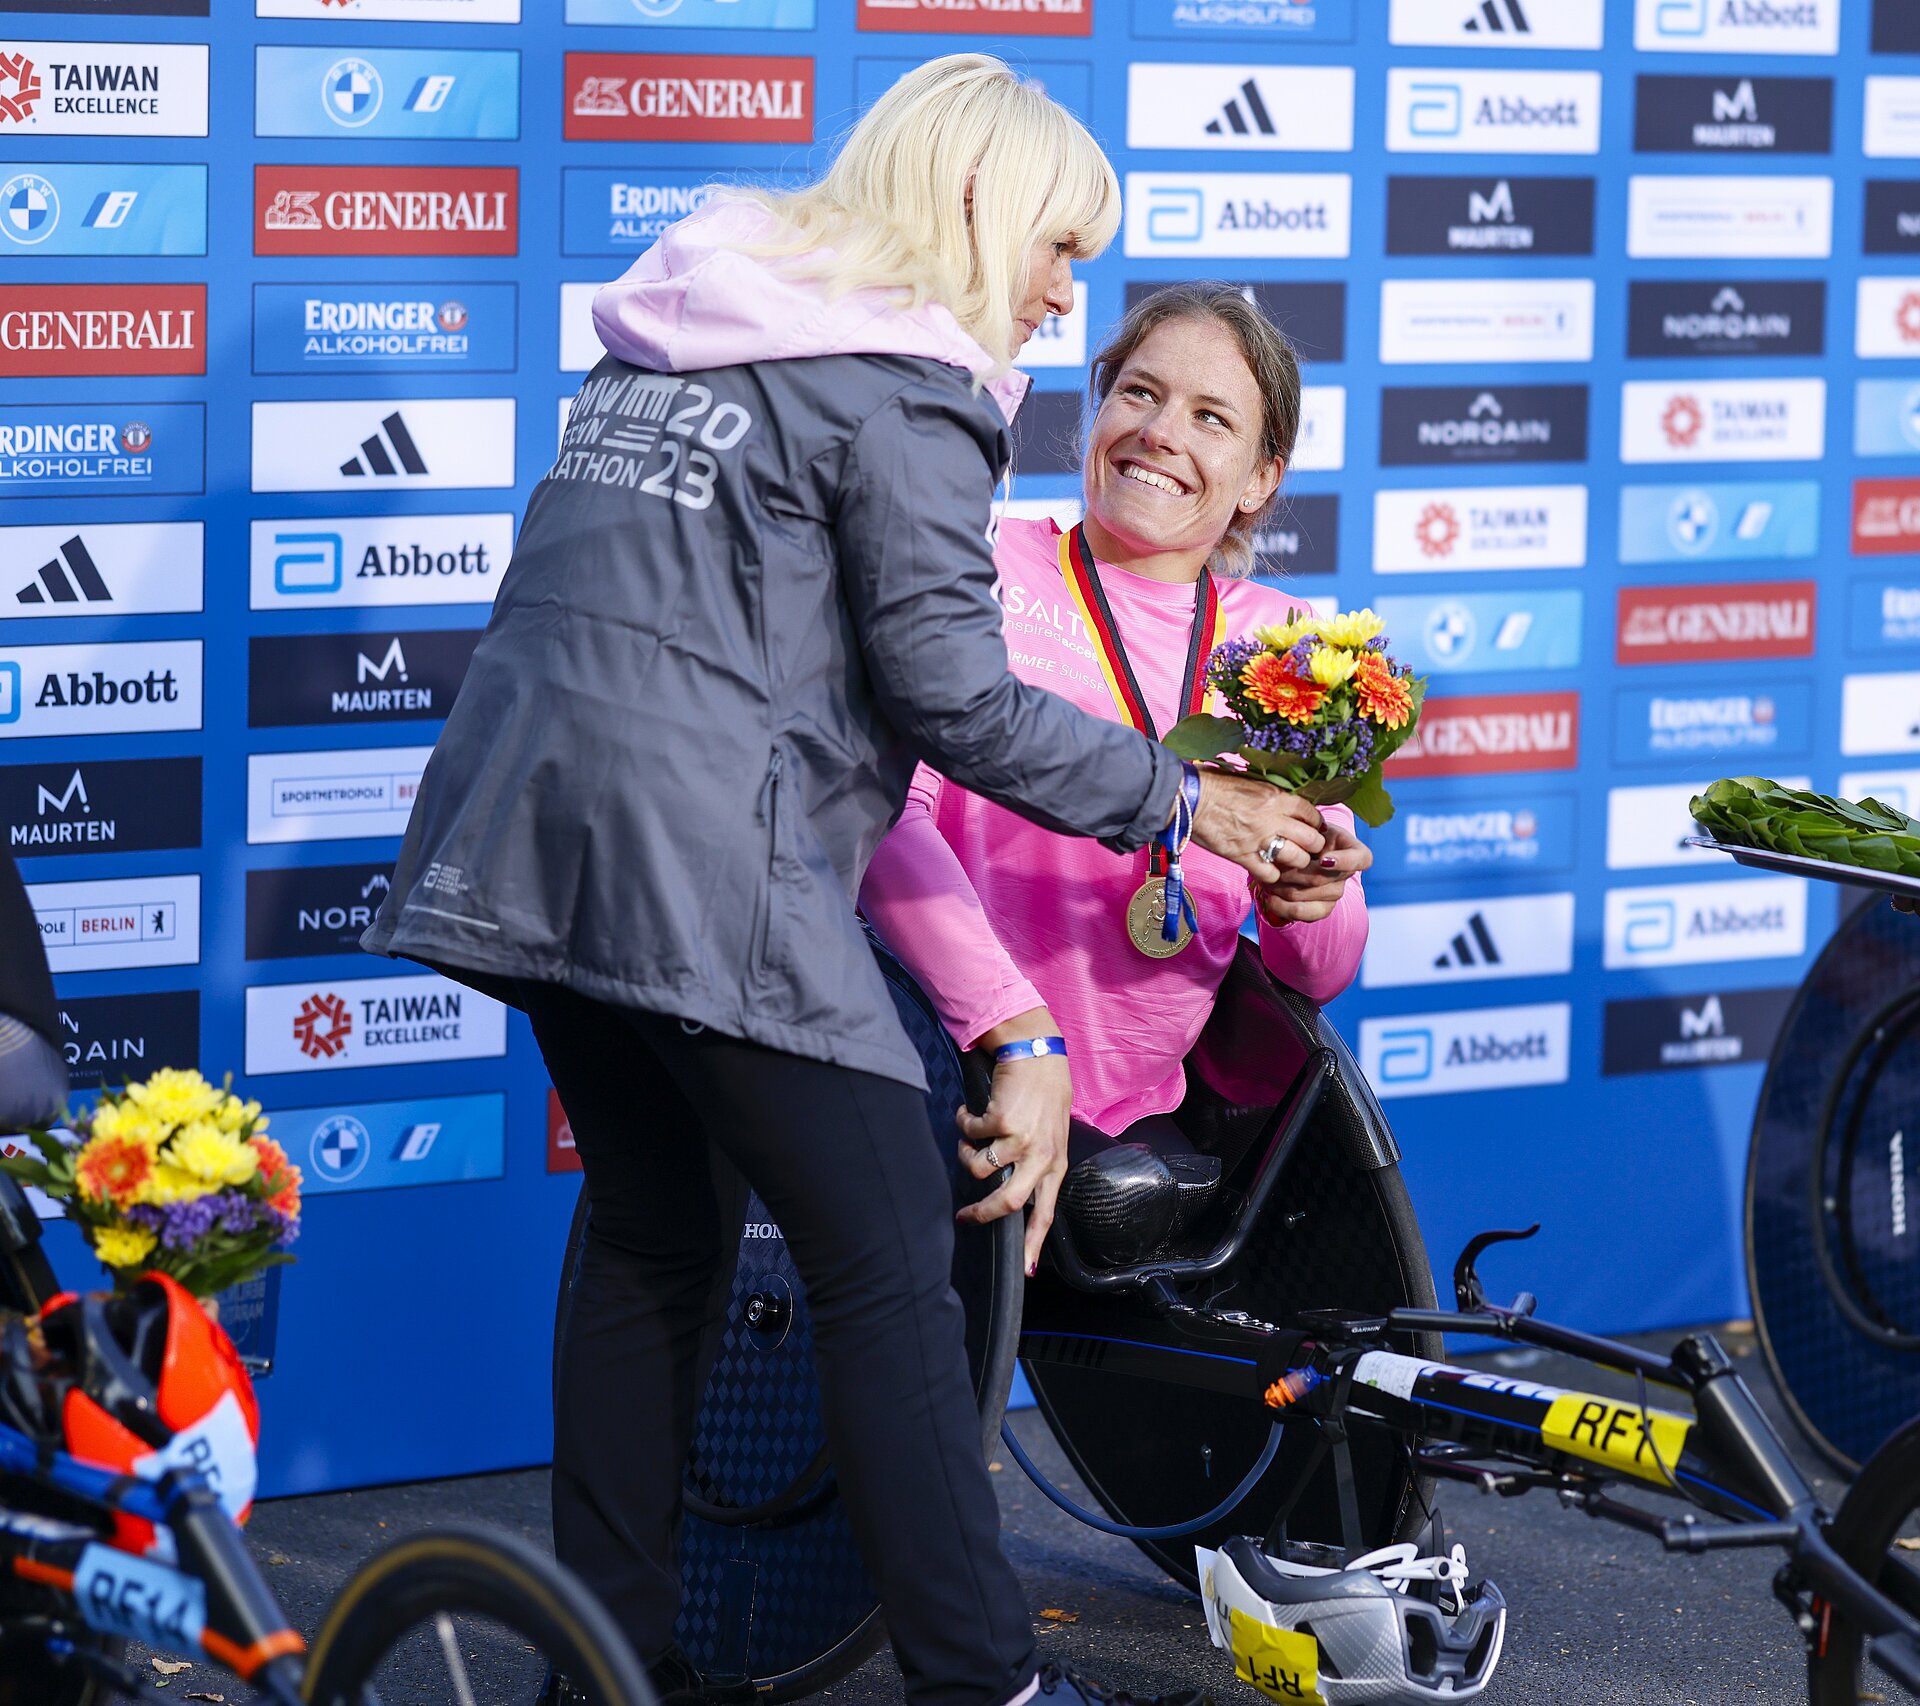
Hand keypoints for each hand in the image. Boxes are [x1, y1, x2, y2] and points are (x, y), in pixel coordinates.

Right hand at [955, 1008, 1070, 1275]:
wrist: (1038, 1055)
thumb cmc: (1043, 1095)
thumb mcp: (1051, 1134)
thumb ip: (1036, 1163)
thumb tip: (1010, 1196)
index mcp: (1055, 1163)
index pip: (1045, 1211)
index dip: (1033, 1243)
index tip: (1026, 1269)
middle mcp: (1040, 1156)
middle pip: (1007, 1202)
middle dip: (981, 1214)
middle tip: (964, 1216)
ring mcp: (1020, 1139)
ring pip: (978, 1168)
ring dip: (965, 1153)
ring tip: (970, 1137)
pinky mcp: (1000, 1120)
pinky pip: (967, 1134)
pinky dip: (963, 1122)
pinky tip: (970, 1110)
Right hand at [1190, 771, 1326, 883]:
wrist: (1190, 799)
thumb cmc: (1215, 786)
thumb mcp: (1251, 782)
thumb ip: (1271, 795)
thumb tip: (1285, 803)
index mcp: (1276, 797)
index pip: (1311, 813)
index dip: (1316, 823)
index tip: (1314, 829)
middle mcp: (1273, 819)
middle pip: (1312, 839)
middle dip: (1313, 846)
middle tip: (1307, 849)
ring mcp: (1259, 840)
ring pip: (1297, 859)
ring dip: (1296, 862)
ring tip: (1289, 861)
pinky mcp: (1243, 857)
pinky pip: (1270, 874)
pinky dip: (1272, 876)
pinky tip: (1267, 870)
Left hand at [1254, 819, 1370, 925]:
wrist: (1292, 850)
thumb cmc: (1303, 832)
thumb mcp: (1308, 822)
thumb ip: (1309, 828)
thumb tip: (1304, 838)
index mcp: (1351, 849)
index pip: (1362, 859)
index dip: (1345, 862)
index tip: (1324, 859)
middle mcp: (1346, 873)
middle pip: (1325, 878)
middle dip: (1296, 871)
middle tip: (1275, 862)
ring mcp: (1335, 892)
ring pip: (1311, 895)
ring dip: (1284, 886)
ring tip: (1269, 876)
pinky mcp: (1322, 909)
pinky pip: (1307, 914)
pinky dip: (1285, 908)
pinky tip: (1272, 899)